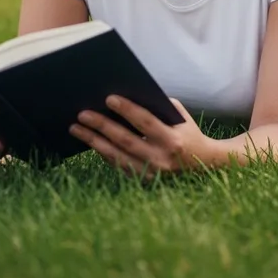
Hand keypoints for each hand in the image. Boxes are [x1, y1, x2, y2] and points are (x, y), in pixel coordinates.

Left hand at [69, 96, 208, 179]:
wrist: (202, 164)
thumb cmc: (187, 131)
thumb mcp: (179, 116)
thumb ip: (158, 106)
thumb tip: (129, 96)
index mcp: (172, 140)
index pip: (145, 122)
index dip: (127, 110)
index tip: (109, 98)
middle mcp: (160, 159)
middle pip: (125, 140)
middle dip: (102, 126)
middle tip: (82, 114)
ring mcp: (150, 173)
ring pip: (116, 156)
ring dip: (94, 142)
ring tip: (76, 128)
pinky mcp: (142, 181)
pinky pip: (117, 165)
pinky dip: (102, 152)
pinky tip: (89, 140)